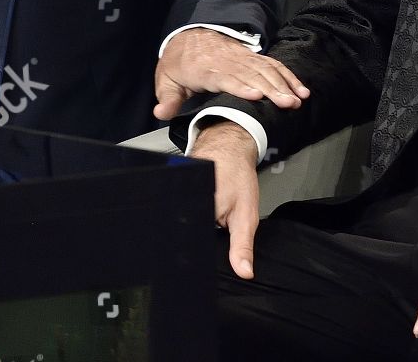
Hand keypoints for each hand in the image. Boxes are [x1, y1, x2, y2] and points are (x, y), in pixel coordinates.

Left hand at [153, 27, 309, 120]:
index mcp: (205, 68)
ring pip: (266, 69)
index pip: (225, 77)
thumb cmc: (179, 62)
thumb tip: (160, 112)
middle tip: (288, 104)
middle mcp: (227, 60)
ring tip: (298, 99)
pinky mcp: (251, 57)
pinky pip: (272, 64)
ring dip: (284, 83)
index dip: (241, 86)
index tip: (256, 96)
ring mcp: (241, 57)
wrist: (189, 34)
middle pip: (252, 74)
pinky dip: (287, 76)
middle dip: (272, 89)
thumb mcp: (167, 79)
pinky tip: (300, 88)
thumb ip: (167, 98)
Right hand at [189, 120, 261, 279]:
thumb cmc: (238, 176)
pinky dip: (183, 212)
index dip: (198, 254)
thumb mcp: (247, 215)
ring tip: (203, 216)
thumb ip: (242, 245)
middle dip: (192, 239)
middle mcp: (183, 199)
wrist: (228, 146)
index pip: (192, 242)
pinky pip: (175, 207)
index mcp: (201, 209)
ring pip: (178, 219)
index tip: (201, 257)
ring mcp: (174, 192)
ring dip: (186, 225)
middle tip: (209, 225)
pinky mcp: (170, 186)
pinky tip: (192, 207)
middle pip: (182, 232)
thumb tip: (244, 272)